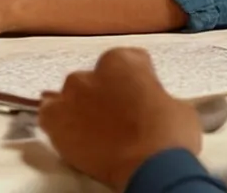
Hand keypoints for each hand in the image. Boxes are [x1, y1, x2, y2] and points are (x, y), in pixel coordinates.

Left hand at [38, 48, 202, 191]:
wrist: (149, 165)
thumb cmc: (170, 133)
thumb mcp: (177, 105)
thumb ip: (156, 96)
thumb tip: (154, 104)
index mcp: (121, 61)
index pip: (127, 62)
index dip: (135, 81)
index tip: (140, 96)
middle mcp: (90, 72)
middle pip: (95, 79)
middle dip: (103, 94)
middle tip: (117, 117)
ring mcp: (68, 96)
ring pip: (69, 97)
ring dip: (79, 107)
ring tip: (93, 129)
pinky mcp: (54, 121)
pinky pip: (49, 116)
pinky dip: (58, 122)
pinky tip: (70, 134)